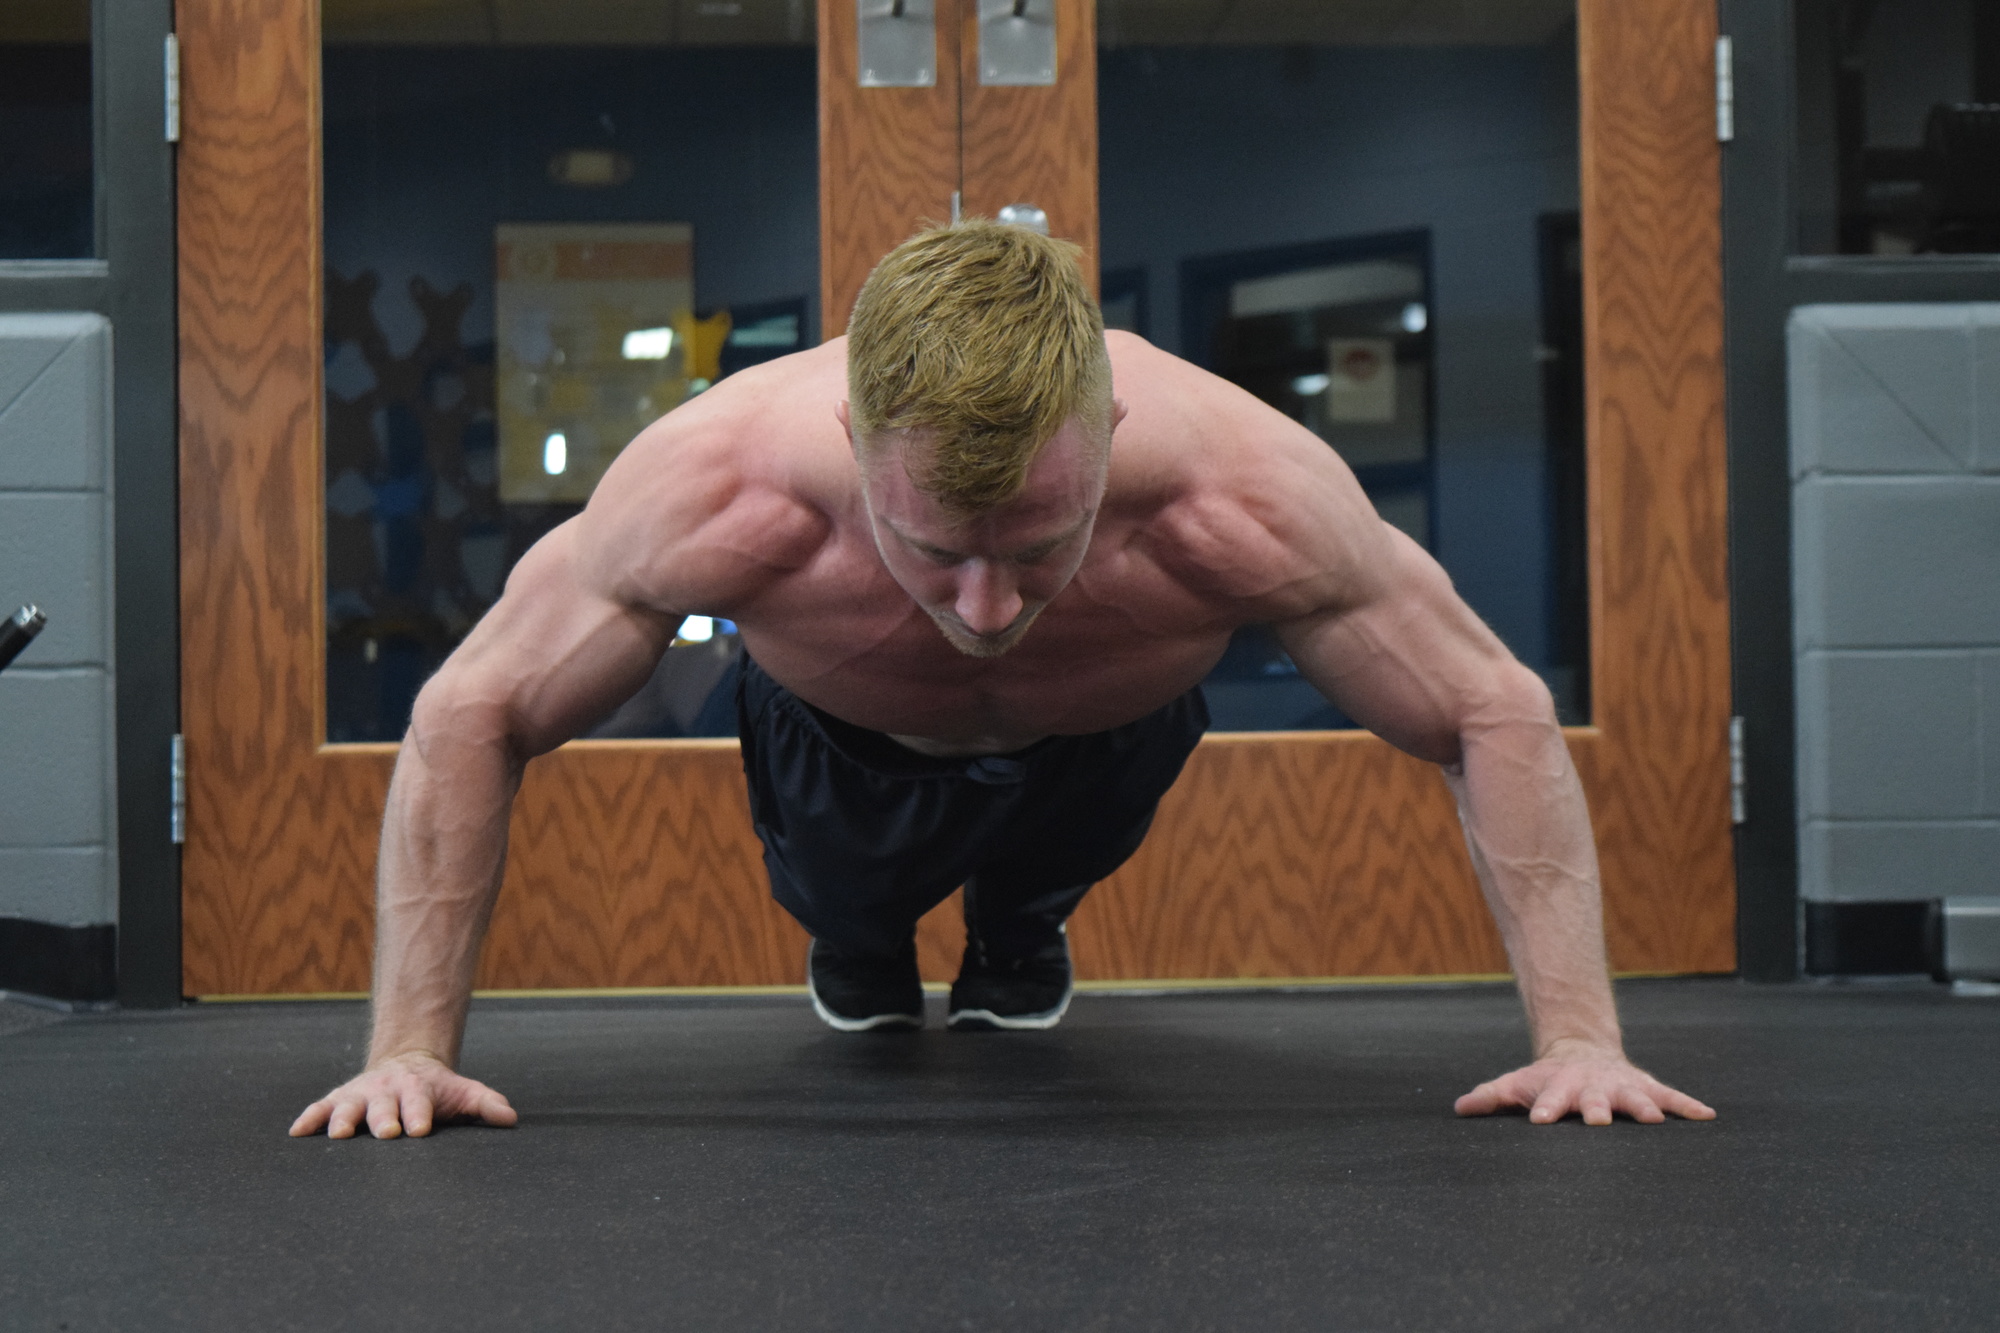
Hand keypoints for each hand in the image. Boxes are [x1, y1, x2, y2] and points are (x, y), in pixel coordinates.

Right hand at [289, 1051, 517, 1138]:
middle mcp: (387, 1090)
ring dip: (341, 1120)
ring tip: (336, 1136)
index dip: (419, 1114)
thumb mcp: (464, 1092)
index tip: (419, 1129)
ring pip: (348, 1107)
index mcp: (418, 1089)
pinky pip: (320, 1109)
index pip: (419, 1102)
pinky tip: (296, 1133)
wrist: (407, 1064)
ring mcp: (360, 1095)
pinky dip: (309, 1119)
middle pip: (383, 1106)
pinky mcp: (338, 1100)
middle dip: (383, 1119)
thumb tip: (510, 1118)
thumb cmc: (438, 1090)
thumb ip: (485, 1104)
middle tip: (385, 1133)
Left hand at [1454, 1040, 1714, 1125]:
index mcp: (1559, 1088)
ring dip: (1644, 1108)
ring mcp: (1620, 1087)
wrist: (1581, 1051)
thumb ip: (1491, 1096)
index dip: (1546, 1109)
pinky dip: (1688, 1105)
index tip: (1540, 1121)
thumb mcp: (1517, 1085)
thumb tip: (1459, 1108)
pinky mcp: (1645, 1088)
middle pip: (1593, 1099)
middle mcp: (1592, 1087)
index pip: (1549, 1100)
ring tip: (1656, 1120)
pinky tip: (1708, 1116)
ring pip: (1634, 1097)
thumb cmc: (1546, 1080)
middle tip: (1599, 1121)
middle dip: (1596, 1109)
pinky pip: (1670, 1096)